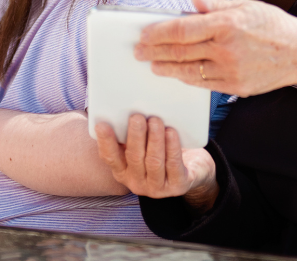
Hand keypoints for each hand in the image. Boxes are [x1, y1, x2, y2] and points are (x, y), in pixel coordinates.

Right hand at [94, 115, 218, 211]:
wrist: (193, 170)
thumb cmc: (163, 150)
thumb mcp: (145, 144)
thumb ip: (134, 133)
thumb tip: (125, 109)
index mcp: (123, 171)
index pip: (110, 158)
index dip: (106, 142)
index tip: (102, 125)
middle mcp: (137, 183)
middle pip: (134, 157)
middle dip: (135, 136)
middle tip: (137, 117)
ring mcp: (157, 187)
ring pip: (153, 162)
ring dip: (154, 139)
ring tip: (156, 120)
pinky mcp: (177, 186)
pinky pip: (173, 165)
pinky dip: (172, 148)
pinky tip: (171, 133)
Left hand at [135, 0, 296, 96]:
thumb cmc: (273, 24)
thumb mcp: (244, 6)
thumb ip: (214, 4)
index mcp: (226, 24)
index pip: (181, 29)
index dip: (157, 33)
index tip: (143, 34)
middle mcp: (225, 48)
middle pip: (179, 51)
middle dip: (154, 51)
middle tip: (138, 51)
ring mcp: (230, 70)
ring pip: (187, 71)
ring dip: (165, 68)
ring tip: (152, 64)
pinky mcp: (234, 86)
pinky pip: (202, 84)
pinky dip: (186, 78)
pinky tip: (176, 73)